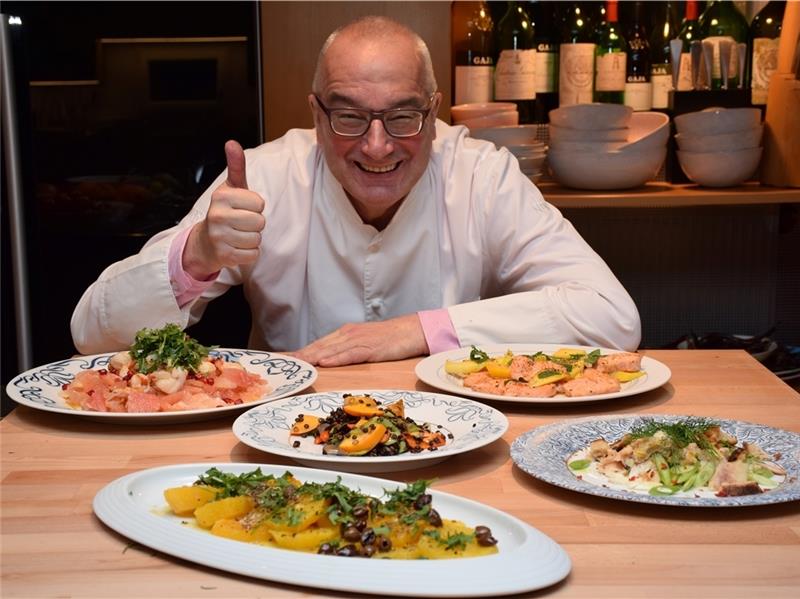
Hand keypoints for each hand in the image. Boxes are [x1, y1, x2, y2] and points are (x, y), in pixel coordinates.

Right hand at [183, 140, 265, 278]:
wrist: (205, 243)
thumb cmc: (225, 212)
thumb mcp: (231, 188)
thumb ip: (236, 167)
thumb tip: (232, 143)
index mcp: (221, 196)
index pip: (260, 204)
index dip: (255, 207)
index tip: (243, 209)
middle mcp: (217, 215)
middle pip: (260, 222)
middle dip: (255, 225)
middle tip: (240, 224)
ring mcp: (219, 237)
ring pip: (257, 239)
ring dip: (252, 239)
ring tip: (238, 235)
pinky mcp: (224, 256)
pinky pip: (253, 255)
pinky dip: (249, 253)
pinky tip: (236, 247)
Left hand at [292, 314, 428, 366]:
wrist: (411, 330)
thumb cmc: (390, 338)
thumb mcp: (365, 342)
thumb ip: (349, 349)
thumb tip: (333, 360)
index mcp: (347, 333)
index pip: (321, 343)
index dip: (305, 350)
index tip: (290, 358)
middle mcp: (349, 334)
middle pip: (322, 345)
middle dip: (304, 354)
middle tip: (288, 363)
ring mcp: (359, 340)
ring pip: (332, 349)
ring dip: (314, 357)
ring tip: (300, 364)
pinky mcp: (370, 348)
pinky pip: (350, 354)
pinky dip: (336, 358)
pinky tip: (325, 363)